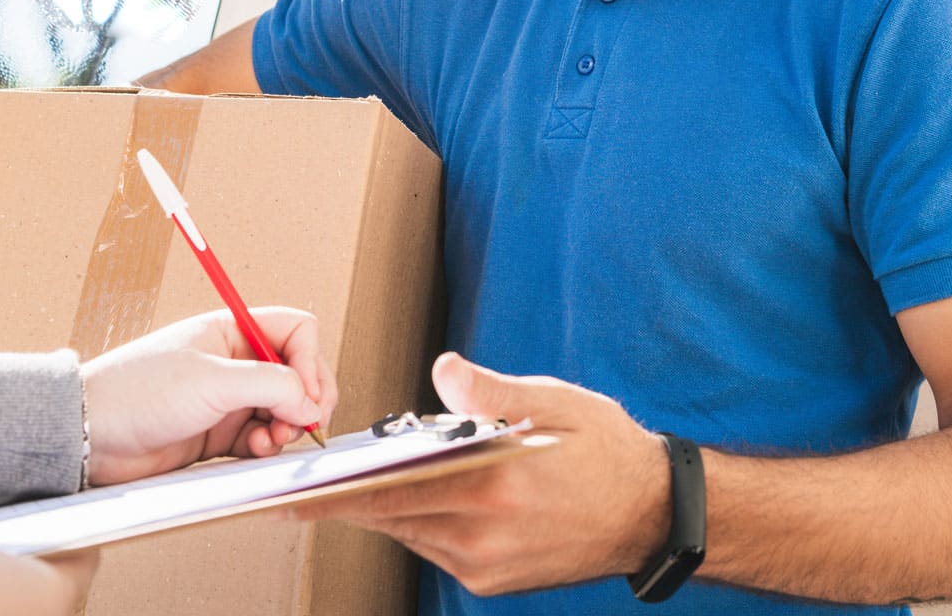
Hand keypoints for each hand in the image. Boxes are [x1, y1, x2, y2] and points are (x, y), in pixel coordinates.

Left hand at [82, 306, 337, 485]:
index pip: (296, 330)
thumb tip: (310, 400)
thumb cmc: (135, 393)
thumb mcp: (210, 380)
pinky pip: (262, 436)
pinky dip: (267, 444)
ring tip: (274, 438)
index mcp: (233, 330)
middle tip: (305, 420)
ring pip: (283, 407)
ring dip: (287, 424)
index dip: (309, 360)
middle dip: (306, 396)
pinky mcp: (219, 433)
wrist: (89, 439)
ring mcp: (228, 398)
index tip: (305, 392)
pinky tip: (256, 449)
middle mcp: (235, 361)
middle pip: (297, 371)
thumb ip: (269, 385)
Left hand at [293, 352, 669, 595]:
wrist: (651, 513)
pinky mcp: (494, 581)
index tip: (299, 492)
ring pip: (412, 535)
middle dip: (352, 499)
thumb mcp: (553, 403)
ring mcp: (488, 565)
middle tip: (312, 485)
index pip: (397, 492)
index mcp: (495, 486)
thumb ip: (491, 391)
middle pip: (394, 518)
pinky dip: (417, 524)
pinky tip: (415, 496)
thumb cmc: (604, 448)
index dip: (343, 493)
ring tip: (361, 480)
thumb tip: (443, 370)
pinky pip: (436, 550)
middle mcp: (485, 535)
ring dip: (385, 509)